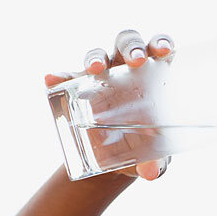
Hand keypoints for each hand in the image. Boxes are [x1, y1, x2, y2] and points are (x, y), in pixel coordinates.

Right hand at [45, 30, 173, 180]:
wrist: (114, 156)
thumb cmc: (143, 146)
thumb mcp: (151, 154)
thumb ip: (156, 162)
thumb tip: (151, 173)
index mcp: (152, 76)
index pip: (158, 49)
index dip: (162, 43)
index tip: (165, 51)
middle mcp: (126, 69)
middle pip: (128, 44)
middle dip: (132, 47)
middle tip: (136, 60)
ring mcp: (101, 77)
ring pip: (99, 54)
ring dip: (96, 57)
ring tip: (95, 68)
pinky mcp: (78, 88)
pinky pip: (67, 78)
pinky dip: (58, 76)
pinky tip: (51, 79)